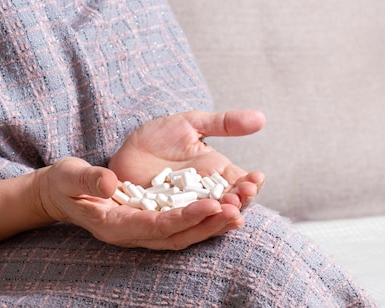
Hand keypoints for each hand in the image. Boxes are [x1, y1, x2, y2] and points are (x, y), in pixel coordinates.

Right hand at [38, 157, 244, 249]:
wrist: (63, 192)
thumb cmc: (64, 183)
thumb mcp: (68, 176)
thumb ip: (87, 179)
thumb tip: (109, 182)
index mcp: (114, 225)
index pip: (157, 226)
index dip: (186, 218)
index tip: (213, 205)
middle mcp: (133, 233)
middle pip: (178, 236)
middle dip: (209, 225)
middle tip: (238, 209)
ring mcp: (144, 230)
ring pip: (185, 234)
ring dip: (213, 224)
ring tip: (240, 208)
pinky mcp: (152, 220)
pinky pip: (182, 225)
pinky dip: (205, 218)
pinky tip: (226, 206)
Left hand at [108, 110, 265, 209]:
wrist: (123, 148)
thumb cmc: (159, 136)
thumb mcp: (191, 124)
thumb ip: (224, 123)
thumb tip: (261, 118)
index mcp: (218, 176)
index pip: (242, 185)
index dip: (251, 185)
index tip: (254, 179)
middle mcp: (205, 197)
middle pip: (230, 206)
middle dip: (238, 203)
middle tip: (240, 197)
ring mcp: (184, 210)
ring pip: (207, 220)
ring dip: (218, 218)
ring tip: (227, 209)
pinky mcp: (161, 218)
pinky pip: (176, 224)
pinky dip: (188, 223)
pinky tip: (196, 216)